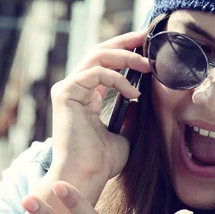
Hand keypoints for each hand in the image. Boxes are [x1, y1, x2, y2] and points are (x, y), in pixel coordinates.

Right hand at [49, 30, 150, 191]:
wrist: (85, 176)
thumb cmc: (101, 162)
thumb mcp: (124, 135)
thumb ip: (129, 116)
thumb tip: (142, 101)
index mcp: (86, 96)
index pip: (106, 63)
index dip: (127, 52)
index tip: (149, 46)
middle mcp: (75, 89)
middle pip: (100, 52)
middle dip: (126, 42)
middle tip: (149, 36)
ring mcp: (68, 89)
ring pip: (97, 56)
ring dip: (126, 56)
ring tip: (149, 64)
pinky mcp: (65, 93)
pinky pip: (95, 73)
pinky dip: (118, 79)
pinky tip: (133, 93)